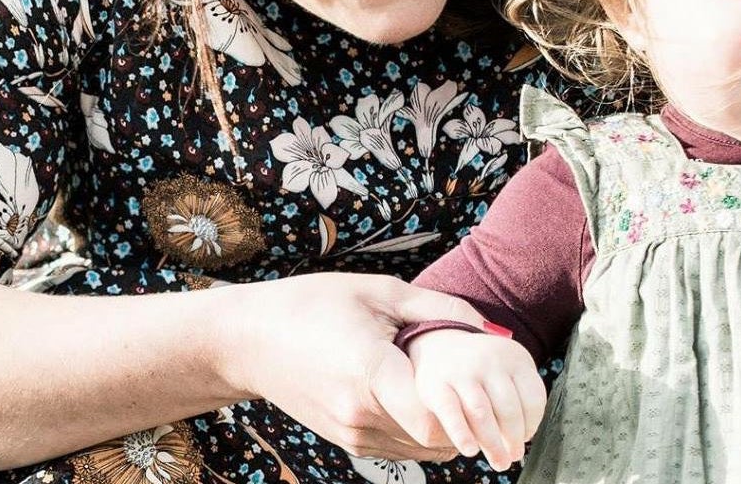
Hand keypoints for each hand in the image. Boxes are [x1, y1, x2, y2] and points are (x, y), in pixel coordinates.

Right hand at [218, 273, 485, 459]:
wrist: (249, 340)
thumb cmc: (313, 304)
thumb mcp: (380, 291)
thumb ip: (439, 310)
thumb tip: (492, 329)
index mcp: (370, 374)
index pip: (433, 418)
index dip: (467, 412)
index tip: (489, 393)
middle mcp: (360, 415)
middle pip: (435, 438)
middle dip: (467, 420)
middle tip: (489, 394)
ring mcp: (351, 434)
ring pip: (421, 449)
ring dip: (448, 428)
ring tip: (462, 394)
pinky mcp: (346, 442)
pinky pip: (400, 447)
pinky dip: (423, 431)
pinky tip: (428, 399)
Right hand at [407, 327, 546, 470]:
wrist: (440, 345)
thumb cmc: (480, 369)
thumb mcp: (505, 370)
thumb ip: (515, 397)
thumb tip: (520, 441)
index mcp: (513, 357)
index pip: (532, 396)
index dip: (532, 423)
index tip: (526, 437)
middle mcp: (489, 360)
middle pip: (508, 408)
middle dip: (513, 438)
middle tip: (513, 456)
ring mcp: (462, 371)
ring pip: (482, 413)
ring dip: (492, 443)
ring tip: (499, 461)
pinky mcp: (437, 385)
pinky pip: (452, 414)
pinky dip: (462, 435)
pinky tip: (470, 450)